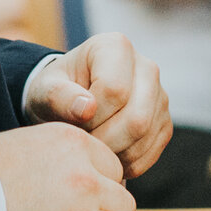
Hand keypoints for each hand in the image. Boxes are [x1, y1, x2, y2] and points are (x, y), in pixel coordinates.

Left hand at [27, 32, 170, 178]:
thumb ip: (59, 96)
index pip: (115, 90)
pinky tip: (105, 154)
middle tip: (82, 143)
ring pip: (145, 136)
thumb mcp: (45, 90)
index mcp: (116, 47)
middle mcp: (146, 67)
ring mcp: (160, 96)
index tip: (72, 123)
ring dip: (113, 153)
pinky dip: (125, 163)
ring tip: (91, 147)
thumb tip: (87, 109)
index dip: (91, 117)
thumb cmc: (57, 91)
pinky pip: (150, 152)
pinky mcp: (164, 122)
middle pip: (136, 117)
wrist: (71, 103)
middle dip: (104, 140)